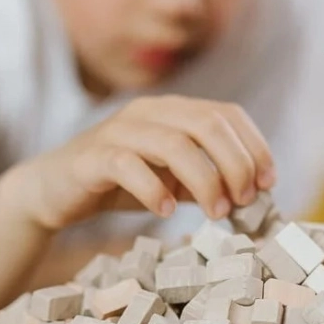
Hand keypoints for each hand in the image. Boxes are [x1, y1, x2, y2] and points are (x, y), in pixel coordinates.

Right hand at [5, 95, 275, 229]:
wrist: (55, 190)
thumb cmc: (122, 183)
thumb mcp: (174, 180)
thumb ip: (207, 179)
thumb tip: (253, 195)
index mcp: (174, 111)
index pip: (227, 114)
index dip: (254, 146)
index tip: (268, 183)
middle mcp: (150, 112)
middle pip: (207, 124)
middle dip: (235, 164)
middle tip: (244, 201)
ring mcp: (118, 130)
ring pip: (173, 144)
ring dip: (204, 181)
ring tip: (216, 212)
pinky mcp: (92, 156)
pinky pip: (127, 165)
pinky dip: (153, 189)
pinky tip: (166, 211)